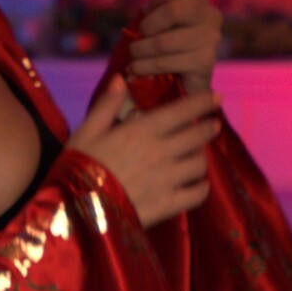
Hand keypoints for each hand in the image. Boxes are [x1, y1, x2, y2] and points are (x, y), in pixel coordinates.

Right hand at [68, 76, 221, 228]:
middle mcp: (160, 152)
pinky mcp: (168, 205)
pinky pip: (198, 194)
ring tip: (197, 157)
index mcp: (141, 131)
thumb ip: (106, 105)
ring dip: (200, 158)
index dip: (202, 103)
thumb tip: (120, 79)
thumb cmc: (77, 167)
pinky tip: (197, 185)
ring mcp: (167, 180)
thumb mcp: (86, 132)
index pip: (181, 112)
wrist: (75, 212)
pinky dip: (201, 188)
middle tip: (212, 126)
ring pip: (200, 164)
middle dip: (208, 129)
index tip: (216, 97)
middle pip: (197, 137)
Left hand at [128, 0, 225, 95]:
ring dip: (142, 51)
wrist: (171, 87)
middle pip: (175, 10)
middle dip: (149, 25)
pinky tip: (138, 71)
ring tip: (134, 59)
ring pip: (167, 40)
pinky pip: (169, 59)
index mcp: (197, 1)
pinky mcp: (205, 61)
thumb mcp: (153, 22)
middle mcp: (210, 16)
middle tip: (138, 37)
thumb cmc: (160, 50)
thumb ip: (159, 2)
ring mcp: (210, 39)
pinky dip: (147, 67)